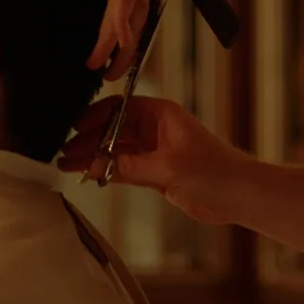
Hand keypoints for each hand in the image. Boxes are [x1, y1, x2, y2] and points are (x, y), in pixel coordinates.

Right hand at [57, 96, 250, 225]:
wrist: (239, 195)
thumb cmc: (213, 170)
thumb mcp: (167, 166)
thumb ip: (129, 166)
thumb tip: (95, 166)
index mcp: (161, 114)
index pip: (119, 109)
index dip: (95, 118)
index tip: (74, 129)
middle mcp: (156, 129)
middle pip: (113, 129)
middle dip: (89, 140)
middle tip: (64, 153)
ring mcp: (155, 151)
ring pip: (116, 151)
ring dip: (94, 158)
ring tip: (67, 166)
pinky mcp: (156, 172)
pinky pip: (125, 168)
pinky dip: (107, 172)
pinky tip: (88, 175)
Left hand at [88, 0, 227, 78]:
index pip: (137, 7)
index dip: (130, 31)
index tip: (126, 52)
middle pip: (123, 15)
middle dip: (117, 46)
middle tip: (108, 71)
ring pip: (117, 11)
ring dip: (111, 41)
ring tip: (103, 66)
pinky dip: (120, 22)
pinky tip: (117, 42)